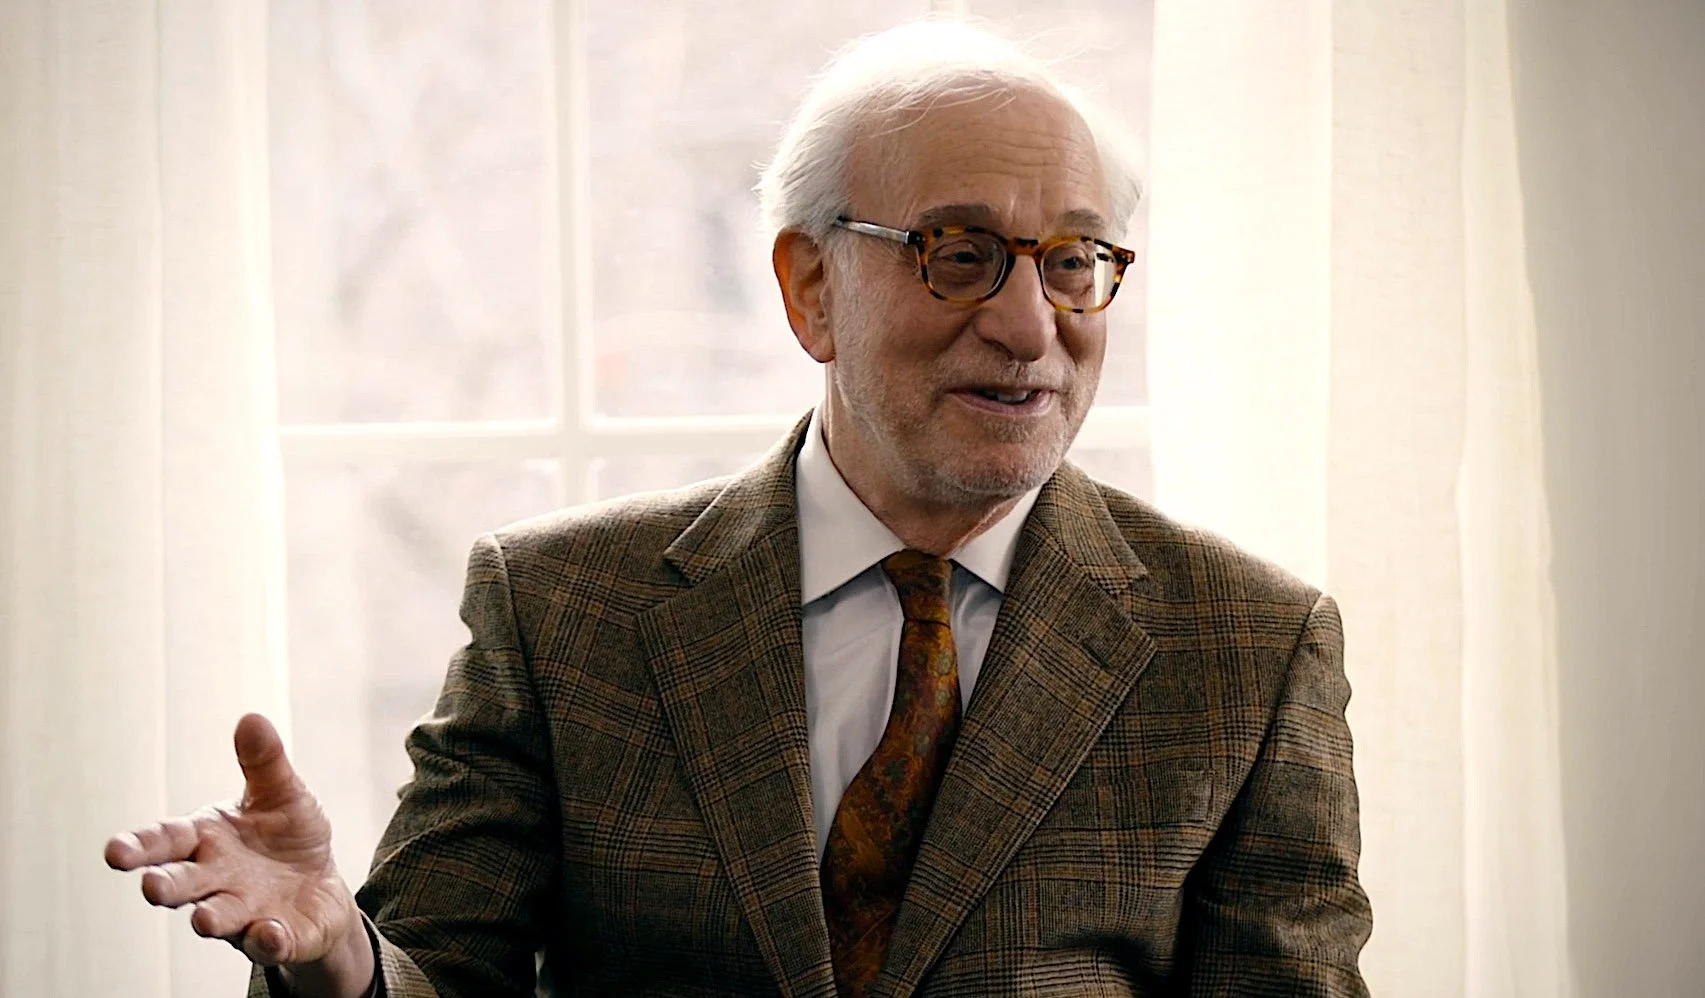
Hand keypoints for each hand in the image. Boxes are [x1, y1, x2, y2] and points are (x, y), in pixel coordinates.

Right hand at [104, 714, 372, 993]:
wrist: (320, 886)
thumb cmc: (286, 836)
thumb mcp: (281, 793)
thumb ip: (264, 762)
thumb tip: (251, 718)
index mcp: (207, 840)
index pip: (165, 841)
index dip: (139, 847)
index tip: (114, 851)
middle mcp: (216, 880)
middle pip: (182, 884)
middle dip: (166, 885)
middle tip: (152, 885)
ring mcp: (243, 912)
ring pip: (218, 917)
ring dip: (210, 919)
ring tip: (204, 920)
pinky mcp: (278, 937)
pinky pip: (269, 942)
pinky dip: (268, 939)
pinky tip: (271, 932)